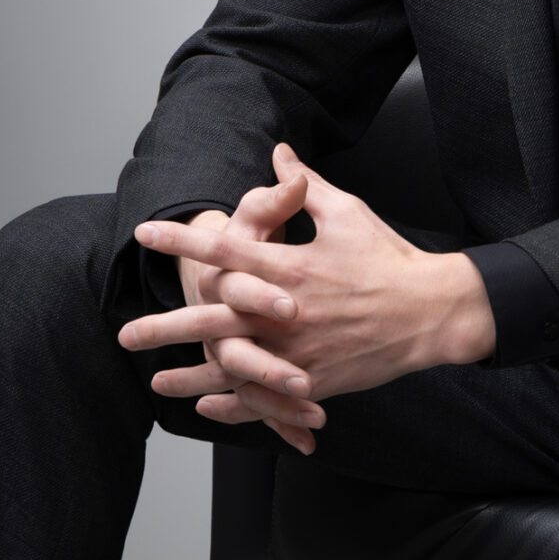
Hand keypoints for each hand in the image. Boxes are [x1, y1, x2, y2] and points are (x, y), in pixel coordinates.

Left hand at [119, 142, 495, 438]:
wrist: (432, 312)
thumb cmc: (389, 258)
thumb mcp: (348, 213)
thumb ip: (306, 185)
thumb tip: (279, 154)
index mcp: (293, 266)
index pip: (227, 250)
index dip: (182, 240)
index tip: (145, 233)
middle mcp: (288, 312)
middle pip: (214, 320)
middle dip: (166, 327)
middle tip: (126, 334)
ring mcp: (300, 352)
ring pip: (234, 368)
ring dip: (191, 377)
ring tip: (154, 383)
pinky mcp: (316, 381)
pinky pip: (266, 398)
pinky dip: (236, 405)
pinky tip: (208, 405)